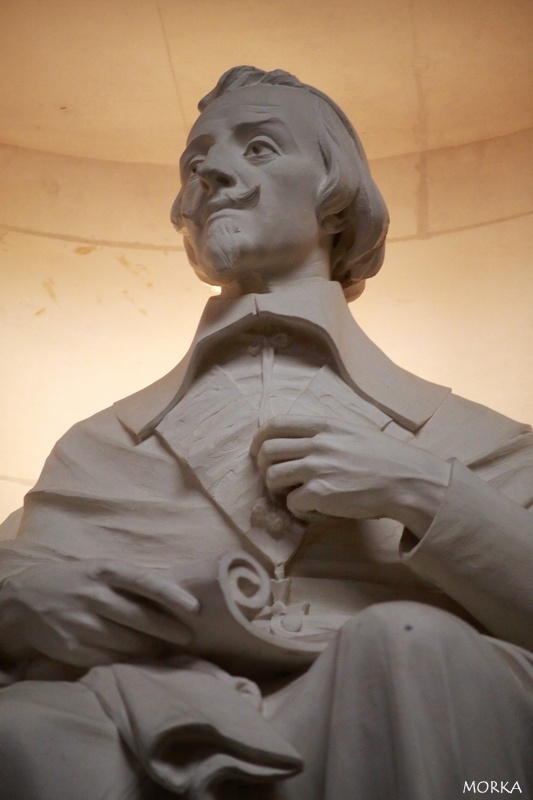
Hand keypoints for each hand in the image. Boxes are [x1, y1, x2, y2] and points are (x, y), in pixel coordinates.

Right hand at [0, 559, 199, 666]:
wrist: (24, 600)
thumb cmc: (77, 582)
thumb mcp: (101, 571)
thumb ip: (131, 583)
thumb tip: (175, 597)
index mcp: (105, 571)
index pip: (145, 582)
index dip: (172, 595)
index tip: (195, 608)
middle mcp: (94, 595)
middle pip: (140, 617)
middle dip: (169, 630)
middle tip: (189, 637)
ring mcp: (81, 623)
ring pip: (127, 642)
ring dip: (151, 648)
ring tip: (168, 650)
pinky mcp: (72, 648)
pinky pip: (109, 658)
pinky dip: (128, 660)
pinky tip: (140, 660)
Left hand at [251, 415, 450, 536]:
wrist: (407, 480)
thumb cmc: (386, 457)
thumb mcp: (354, 431)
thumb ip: (327, 432)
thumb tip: (302, 440)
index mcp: (324, 425)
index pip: (276, 423)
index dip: (260, 438)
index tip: (258, 450)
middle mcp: (316, 443)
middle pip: (267, 450)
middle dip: (263, 466)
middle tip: (274, 479)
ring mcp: (316, 467)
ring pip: (272, 476)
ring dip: (277, 489)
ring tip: (294, 495)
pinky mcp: (320, 493)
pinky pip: (291, 502)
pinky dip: (298, 509)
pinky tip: (315, 509)